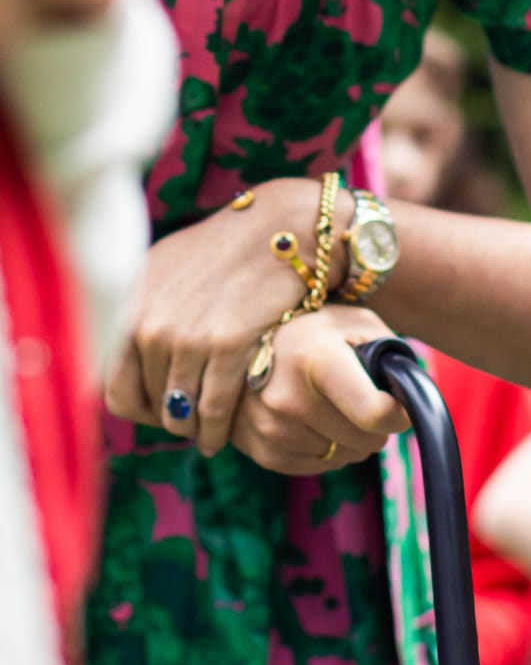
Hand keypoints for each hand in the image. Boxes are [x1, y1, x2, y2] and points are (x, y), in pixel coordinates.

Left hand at [105, 176, 350, 452]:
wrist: (283, 227)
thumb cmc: (230, 247)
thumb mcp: (166, 268)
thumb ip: (143, 308)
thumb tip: (130, 345)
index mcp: (128, 305)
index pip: (114, 386)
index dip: (140, 410)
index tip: (163, 412)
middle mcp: (149, 322)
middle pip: (150, 403)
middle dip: (172, 420)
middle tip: (192, 427)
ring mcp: (186, 334)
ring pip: (180, 411)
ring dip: (194, 431)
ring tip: (209, 437)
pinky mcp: (227, 344)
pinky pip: (214, 406)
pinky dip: (217, 429)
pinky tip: (222, 437)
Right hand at [229, 304, 408, 474]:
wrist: (250, 338)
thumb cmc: (320, 330)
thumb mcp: (360, 324)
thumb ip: (392, 356)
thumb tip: (410, 397)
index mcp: (315, 359)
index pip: (373, 412)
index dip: (398, 415)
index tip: (399, 407)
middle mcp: (286, 396)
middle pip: (362, 440)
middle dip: (376, 428)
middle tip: (367, 404)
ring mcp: (267, 425)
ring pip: (340, 456)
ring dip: (350, 441)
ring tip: (338, 409)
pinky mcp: (256, 447)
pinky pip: (313, 466)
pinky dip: (325, 451)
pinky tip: (317, 424)